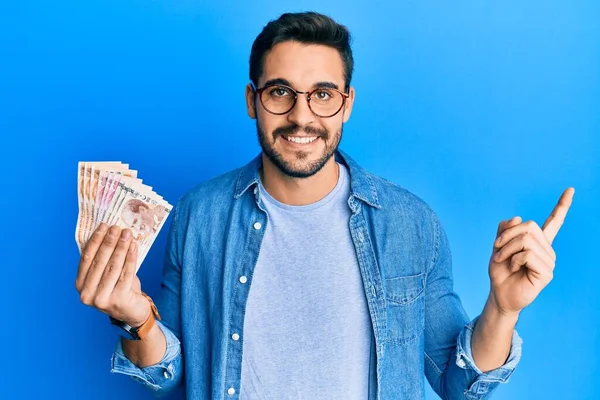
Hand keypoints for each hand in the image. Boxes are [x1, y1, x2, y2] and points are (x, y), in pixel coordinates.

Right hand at [75, 224, 149, 326]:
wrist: (132, 312)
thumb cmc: (118, 288)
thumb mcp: (105, 274)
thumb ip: (103, 259)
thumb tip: (108, 232)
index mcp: (80, 284)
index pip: (86, 258)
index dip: (95, 240)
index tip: (103, 225)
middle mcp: (87, 293)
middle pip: (100, 261)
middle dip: (109, 242)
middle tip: (117, 227)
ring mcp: (101, 299)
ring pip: (113, 267)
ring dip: (121, 247)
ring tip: (127, 233)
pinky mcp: (118, 300)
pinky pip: (126, 274)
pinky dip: (131, 258)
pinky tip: (134, 247)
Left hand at [488, 187, 574, 315]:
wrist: (499, 293)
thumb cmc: (500, 271)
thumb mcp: (498, 246)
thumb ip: (505, 229)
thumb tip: (517, 218)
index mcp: (538, 241)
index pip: (554, 221)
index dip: (562, 205)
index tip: (571, 190)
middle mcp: (547, 249)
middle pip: (529, 226)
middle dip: (507, 236)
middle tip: (496, 249)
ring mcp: (549, 260)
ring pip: (526, 240)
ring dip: (507, 249)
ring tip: (502, 260)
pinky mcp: (547, 272)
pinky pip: (527, 255)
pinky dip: (514, 259)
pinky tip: (514, 269)